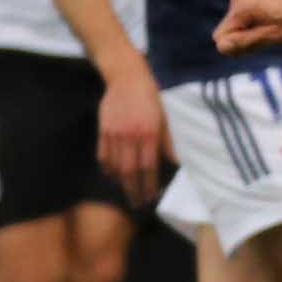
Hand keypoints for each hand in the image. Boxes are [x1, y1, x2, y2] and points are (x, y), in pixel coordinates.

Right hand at [98, 62, 167, 205]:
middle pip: (130, 171)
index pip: (148, 167)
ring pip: (116, 166)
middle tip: (137, 204)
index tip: (151, 197)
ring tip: (126, 194)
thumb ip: (169, 141)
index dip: (149, 185)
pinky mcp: (103, 130)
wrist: (127, 77)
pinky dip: (107, 169)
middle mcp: (131, 136)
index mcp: (149, 133)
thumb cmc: (151, 98)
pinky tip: (113, 177)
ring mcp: (114, 134)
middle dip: (134, 190)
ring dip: (121, 183)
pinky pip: (103, 156)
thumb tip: (179, 162)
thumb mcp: (165, 117)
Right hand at [214, 0, 281, 56]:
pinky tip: (270, 23)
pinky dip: (252, 26)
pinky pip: (241, 20)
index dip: (238, 46)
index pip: (221, 37)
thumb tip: (221, 47)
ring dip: (249, 34)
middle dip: (242, 40)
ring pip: (234, 27)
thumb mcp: (272, 36)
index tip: (259, 42)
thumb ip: (245, 42)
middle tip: (268, 36)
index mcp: (241, 7)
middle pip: (226, 32)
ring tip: (272, 28)